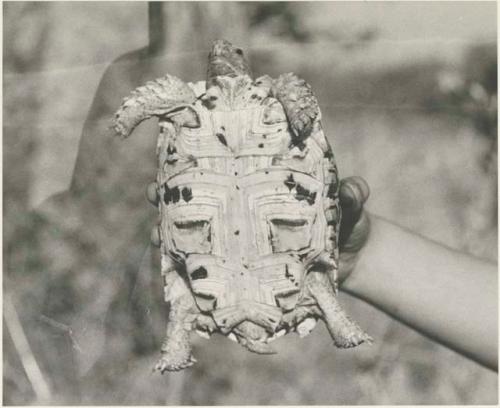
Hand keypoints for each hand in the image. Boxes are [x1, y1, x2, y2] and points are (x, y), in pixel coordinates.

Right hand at [145, 176, 370, 282]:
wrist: (354, 262)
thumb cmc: (349, 223)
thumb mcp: (351, 206)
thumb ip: (352, 196)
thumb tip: (352, 190)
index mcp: (267, 184)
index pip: (229, 164)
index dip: (199, 156)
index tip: (175, 151)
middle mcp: (249, 208)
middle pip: (203, 197)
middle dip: (174, 194)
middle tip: (155, 193)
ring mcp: (247, 238)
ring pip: (202, 230)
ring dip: (176, 231)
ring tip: (158, 234)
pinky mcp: (250, 266)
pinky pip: (217, 264)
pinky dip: (197, 265)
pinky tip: (180, 269)